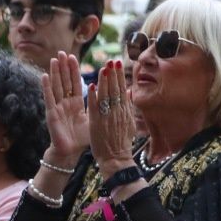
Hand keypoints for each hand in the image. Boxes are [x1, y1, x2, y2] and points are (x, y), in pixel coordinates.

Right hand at [41, 53, 90, 167]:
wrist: (71, 152)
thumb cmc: (83, 137)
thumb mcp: (94, 118)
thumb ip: (100, 105)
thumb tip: (113, 94)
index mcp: (76, 103)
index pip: (75, 83)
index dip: (74, 70)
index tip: (74, 56)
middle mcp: (66, 103)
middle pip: (64, 81)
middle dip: (64, 67)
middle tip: (62, 52)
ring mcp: (57, 107)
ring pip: (56, 86)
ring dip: (55, 72)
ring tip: (54, 59)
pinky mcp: (51, 114)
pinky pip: (49, 98)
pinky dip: (46, 87)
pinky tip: (44, 75)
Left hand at [89, 59, 135, 176]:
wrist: (116, 159)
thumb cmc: (121, 143)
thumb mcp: (129, 123)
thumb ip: (127, 107)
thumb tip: (128, 93)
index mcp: (125, 112)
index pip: (122, 90)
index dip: (119, 77)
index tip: (117, 65)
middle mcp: (117, 113)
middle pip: (115, 90)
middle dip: (113, 75)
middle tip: (111, 61)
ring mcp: (107, 118)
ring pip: (105, 96)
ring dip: (104, 81)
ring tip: (103, 68)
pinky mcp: (97, 123)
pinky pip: (95, 107)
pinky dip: (93, 97)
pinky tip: (91, 86)